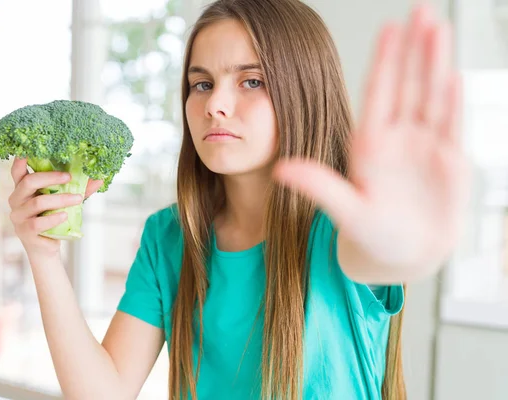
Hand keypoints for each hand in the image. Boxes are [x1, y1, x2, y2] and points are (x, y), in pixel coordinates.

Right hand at [8, 157, 103, 256]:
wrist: (46, 247)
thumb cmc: (53, 219)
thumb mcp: (63, 201)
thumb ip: (78, 189)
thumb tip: (100, 178)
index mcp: (23, 188)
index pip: (17, 171)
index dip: (21, 159)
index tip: (29, 149)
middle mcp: (16, 199)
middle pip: (29, 182)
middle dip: (51, 177)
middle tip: (69, 177)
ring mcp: (18, 216)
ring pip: (38, 202)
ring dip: (61, 199)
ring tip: (77, 199)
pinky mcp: (24, 230)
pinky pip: (38, 222)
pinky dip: (54, 218)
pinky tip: (65, 215)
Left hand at [274, 4, 470, 272]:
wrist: (401, 256)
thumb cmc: (370, 235)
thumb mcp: (345, 211)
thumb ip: (319, 187)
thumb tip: (281, 169)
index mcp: (369, 144)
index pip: (378, 93)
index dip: (385, 61)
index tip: (389, 28)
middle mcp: (397, 139)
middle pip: (407, 85)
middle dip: (414, 49)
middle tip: (421, 10)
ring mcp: (424, 147)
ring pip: (432, 97)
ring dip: (436, 64)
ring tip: (439, 29)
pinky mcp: (449, 162)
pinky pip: (452, 125)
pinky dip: (454, 101)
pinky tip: (455, 75)